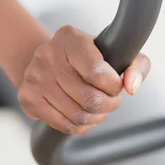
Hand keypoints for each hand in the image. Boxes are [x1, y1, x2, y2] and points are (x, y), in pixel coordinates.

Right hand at [18, 25, 149, 134]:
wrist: (49, 60)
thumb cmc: (89, 56)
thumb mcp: (116, 51)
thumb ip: (136, 64)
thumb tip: (132, 86)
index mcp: (70, 38)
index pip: (97, 72)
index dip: (114, 86)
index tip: (116, 84)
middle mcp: (47, 55)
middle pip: (90, 99)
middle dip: (109, 104)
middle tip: (110, 99)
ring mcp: (35, 78)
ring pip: (79, 116)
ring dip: (97, 117)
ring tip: (99, 107)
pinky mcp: (28, 100)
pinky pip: (65, 126)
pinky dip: (82, 126)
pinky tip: (84, 114)